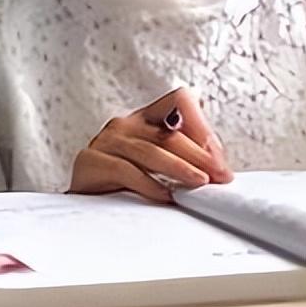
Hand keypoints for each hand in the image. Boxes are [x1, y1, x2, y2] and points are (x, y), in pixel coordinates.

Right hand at [69, 87, 234, 202]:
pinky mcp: (91, 161)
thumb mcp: (159, 167)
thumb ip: (184, 159)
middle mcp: (126, 124)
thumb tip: (219, 168)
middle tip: (220, 175)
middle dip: (199, 155)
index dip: (202, 123)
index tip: (218, 155)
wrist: (85, 206)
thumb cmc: (124, 184)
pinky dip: (149, 184)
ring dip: (179, 168)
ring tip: (199, 182)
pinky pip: (125, 170)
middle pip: (169, 133)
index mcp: (146, 118)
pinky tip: (165, 195)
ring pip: (150, 151)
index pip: (179, 100)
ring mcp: (107, 141)